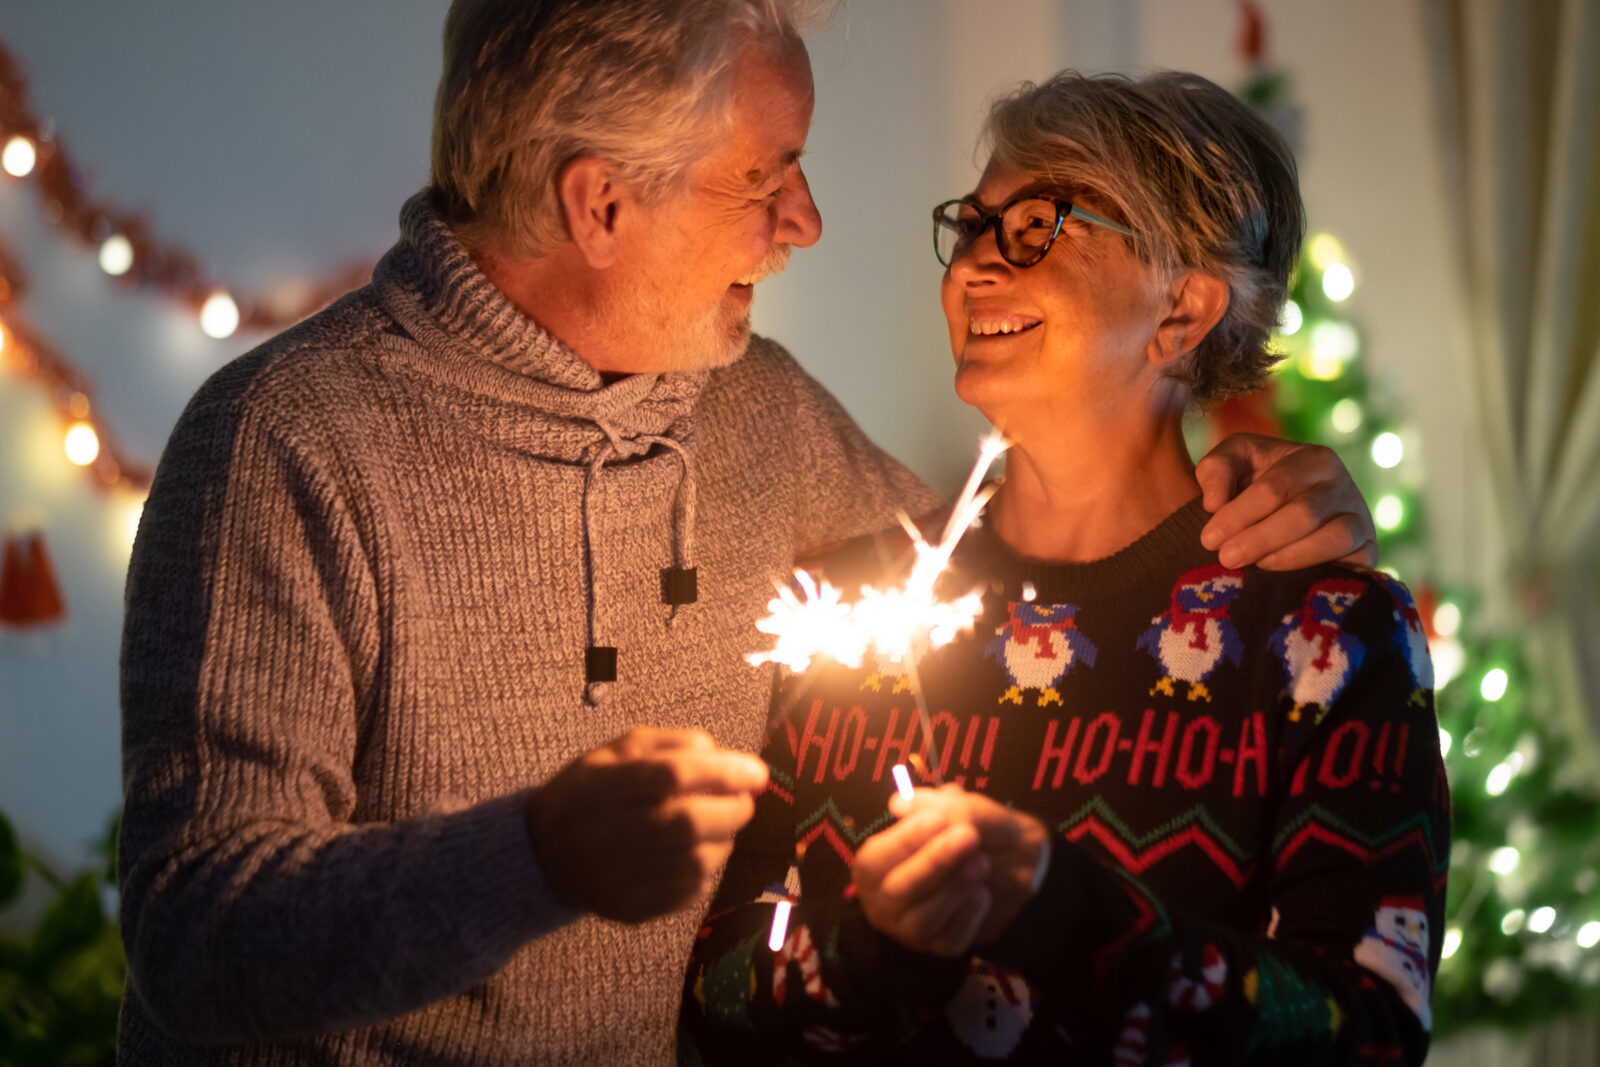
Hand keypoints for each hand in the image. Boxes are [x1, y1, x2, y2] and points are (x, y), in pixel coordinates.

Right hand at [524, 727, 766, 922]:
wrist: (544, 856)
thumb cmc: (589, 792)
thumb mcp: (617, 752)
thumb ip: (670, 744)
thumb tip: (722, 755)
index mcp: (606, 785)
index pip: (674, 775)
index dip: (722, 771)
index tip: (757, 771)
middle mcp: (613, 833)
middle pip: (690, 822)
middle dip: (733, 808)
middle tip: (744, 798)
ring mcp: (623, 876)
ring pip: (698, 860)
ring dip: (724, 838)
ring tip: (717, 822)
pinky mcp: (635, 907)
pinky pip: (691, 889)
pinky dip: (707, 867)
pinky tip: (696, 850)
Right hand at [888, 786, 1049, 946]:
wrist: (1009, 861)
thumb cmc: (968, 830)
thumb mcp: (959, 809)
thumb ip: (934, 804)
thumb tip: (900, 804)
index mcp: (874, 864)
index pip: (877, 857)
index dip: (905, 840)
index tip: (937, 820)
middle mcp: (883, 900)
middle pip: (898, 890)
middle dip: (934, 863)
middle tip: (969, 837)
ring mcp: (909, 929)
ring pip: (922, 920)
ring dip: (953, 890)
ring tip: (982, 864)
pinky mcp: (938, 947)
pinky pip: (949, 941)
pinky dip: (968, 917)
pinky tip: (984, 893)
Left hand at [1196, 433, 1376, 569]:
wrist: (1293, 509)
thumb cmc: (1257, 481)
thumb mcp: (1236, 460)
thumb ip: (1217, 468)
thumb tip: (1213, 503)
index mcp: (1313, 459)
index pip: (1275, 488)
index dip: (1239, 515)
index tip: (1209, 538)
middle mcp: (1343, 486)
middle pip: (1303, 515)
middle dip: (1259, 539)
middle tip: (1226, 558)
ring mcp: (1360, 519)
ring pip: (1333, 539)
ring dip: (1289, 557)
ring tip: (1255, 567)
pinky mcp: (1368, 552)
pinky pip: (1352, 566)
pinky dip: (1319, 573)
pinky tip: (1285, 581)